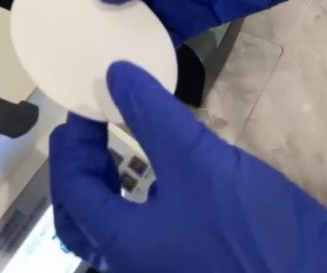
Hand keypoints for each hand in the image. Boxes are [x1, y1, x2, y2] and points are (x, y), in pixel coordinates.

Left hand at [49, 61, 326, 272]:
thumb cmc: (254, 227)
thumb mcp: (198, 160)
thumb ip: (152, 116)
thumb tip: (114, 74)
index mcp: (121, 245)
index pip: (73, 189)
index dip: (73, 144)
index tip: (87, 109)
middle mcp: (132, 267)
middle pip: (81, 220)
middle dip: (80, 173)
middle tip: (89, 133)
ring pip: (112, 234)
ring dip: (107, 191)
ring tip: (118, 151)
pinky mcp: (192, 270)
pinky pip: (145, 241)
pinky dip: (138, 208)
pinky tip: (165, 183)